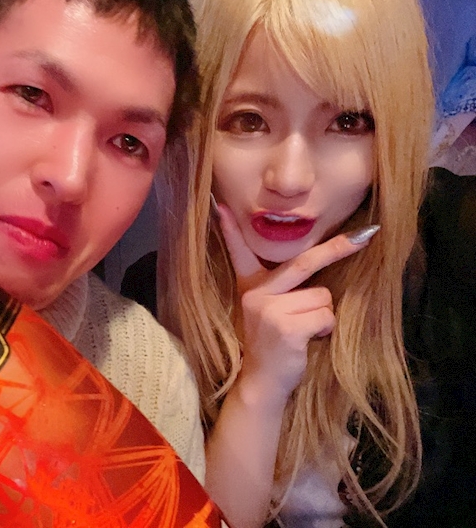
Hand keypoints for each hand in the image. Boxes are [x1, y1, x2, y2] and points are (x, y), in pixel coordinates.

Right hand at [216, 204, 375, 407]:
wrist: (261, 382)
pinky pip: (325, 316)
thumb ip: (280, 287)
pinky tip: (307, 340)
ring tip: (304, 329)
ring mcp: (269, 310)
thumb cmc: (272, 343)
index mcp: (249, 286)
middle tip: (366, 236)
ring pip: (322, 296)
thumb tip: (313, 260)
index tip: (222, 206)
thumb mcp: (266, 310)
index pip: (239, 252)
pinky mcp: (286, 327)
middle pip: (303, 262)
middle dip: (337, 248)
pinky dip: (325, 329)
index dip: (231, 229)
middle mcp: (256, 294)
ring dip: (323, 314)